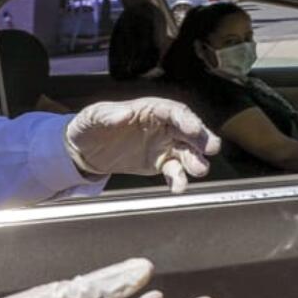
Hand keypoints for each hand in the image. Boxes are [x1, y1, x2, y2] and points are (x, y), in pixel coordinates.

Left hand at [65, 98, 220, 192]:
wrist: (84, 150)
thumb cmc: (91, 126)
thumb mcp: (93, 117)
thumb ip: (109, 115)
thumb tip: (124, 114)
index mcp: (150, 109)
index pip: (174, 111)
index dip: (186, 120)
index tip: (194, 130)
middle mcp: (163, 125)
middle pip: (188, 130)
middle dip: (201, 138)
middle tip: (212, 148)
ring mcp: (163, 144)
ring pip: (186, 151)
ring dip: (195, 160)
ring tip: (201, 170)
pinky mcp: (159, 162)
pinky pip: (173, 170)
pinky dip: (179, 178)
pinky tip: (179, 187)